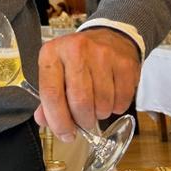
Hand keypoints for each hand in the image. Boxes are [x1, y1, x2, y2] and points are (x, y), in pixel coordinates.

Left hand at [34, 27, 140, 141]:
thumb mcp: (56, 71)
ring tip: (97, 105)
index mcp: (52, 53)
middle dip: (83, 121)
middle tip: (84, 122)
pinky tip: (111, 98)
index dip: (58, 121)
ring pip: (102, 104)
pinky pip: (121, 100)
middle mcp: (76, 50)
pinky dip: (116, 107)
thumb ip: (47, 99)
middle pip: (80, 102)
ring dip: (100, 114)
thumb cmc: (78, 59)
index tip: (65, 134)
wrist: (109, 37)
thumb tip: (45, 121)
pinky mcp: (124, 62)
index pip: (51, 94)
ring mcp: (103, 54)